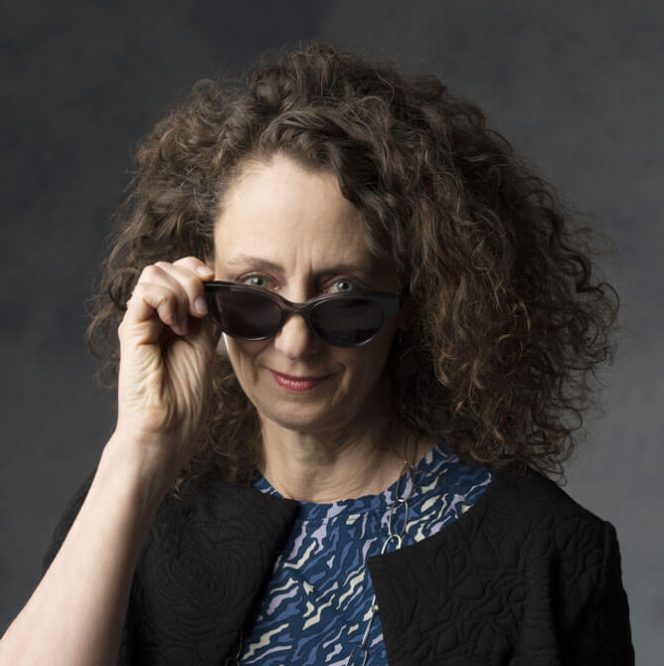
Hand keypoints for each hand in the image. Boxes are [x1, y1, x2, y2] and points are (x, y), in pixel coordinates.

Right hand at [112, 256, 217, 480]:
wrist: (169, 427)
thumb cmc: (187, 396)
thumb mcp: (206, 344)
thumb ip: (207, 314)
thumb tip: (214, 286)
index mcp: (172, 318)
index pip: (178, 272)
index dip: (197, 269)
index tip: (215, 284)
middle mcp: (153, 316)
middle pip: (166, 267)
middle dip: (192, 278)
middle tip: (202, 310)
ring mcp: (141, 321)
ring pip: (155, 272)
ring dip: (182, 291)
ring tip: (188, 323)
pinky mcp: (131, 329)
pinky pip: (146, 291)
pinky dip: (168, 300)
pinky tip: (176, 325)